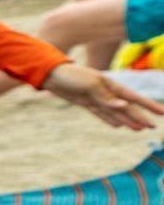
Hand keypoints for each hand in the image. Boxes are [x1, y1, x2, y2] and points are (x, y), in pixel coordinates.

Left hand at [42, 63, 163, 130]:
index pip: (134, 98)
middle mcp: (106, 92)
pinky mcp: (85, 103)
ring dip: (128, 121)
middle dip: (140, 117)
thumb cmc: (72, 75)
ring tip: (140, 129)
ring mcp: (96, 98)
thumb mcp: (91, 84)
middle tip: (152, 127)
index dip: (149, 106)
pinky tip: (119, 126)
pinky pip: (101, 114)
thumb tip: (123, 106)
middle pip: (127, 108)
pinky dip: (110, 120)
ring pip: (116, 113)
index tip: (163, 113)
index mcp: (111, 85)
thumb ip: (107, 97)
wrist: (51, 74)